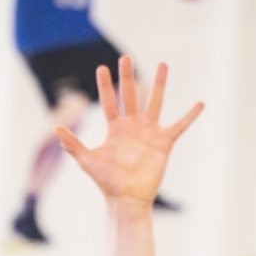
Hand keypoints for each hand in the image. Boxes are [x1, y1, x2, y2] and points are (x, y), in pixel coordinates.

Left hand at [54, 56, 201, 212]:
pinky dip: (190, 115)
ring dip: (159, 84)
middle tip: (126, 57)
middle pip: (131, 95)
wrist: (127, 199)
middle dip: (128, 76)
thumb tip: (55, 128)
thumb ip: (73, 144)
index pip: (109, 101)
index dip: (105, 85)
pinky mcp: (164, 142)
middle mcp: (133, 126)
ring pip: (155, 102)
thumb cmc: (107, 182)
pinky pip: (180, 126)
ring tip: (163, 64)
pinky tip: (200, 103)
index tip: (102, 68)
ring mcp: (150, 132)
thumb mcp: (87, 161)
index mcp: (115, 128)